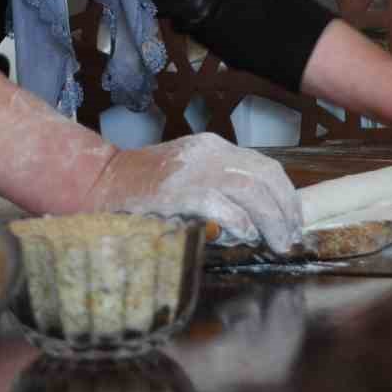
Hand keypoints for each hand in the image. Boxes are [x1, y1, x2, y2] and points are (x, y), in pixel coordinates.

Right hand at [80, 133, 302, 252]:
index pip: (265, 167)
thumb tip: (257, 218)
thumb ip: (218, 187)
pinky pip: (223, 205)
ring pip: (252, 190)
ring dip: (271, 220)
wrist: (98, 181)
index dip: (286, 196)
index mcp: (212, 147)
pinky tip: (243, 237)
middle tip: (288, 238)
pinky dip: (240, 223)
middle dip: (285, 211)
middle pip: (265, 177)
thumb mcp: (186, 175)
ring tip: (275, 244)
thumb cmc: (142, 188)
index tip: (293, 221)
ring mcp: (194, 170)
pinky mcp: (180, 192)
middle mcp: (209, 153)